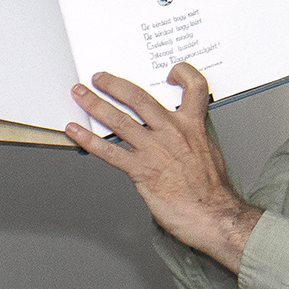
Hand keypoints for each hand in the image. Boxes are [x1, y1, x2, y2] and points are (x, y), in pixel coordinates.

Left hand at [68, 63, 262, 271]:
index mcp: (193, 126)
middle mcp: (171, 132)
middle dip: (114, 84)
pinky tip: (75, 131)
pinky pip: (109, 151)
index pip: (193, 87)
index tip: (171, 73)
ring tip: (80, 94)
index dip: (183, 73)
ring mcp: (154, 149)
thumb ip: (192, 136)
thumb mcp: (208, 152)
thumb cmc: (211, 191)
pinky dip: (88, 139)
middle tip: (100, 78)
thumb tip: (180, 131)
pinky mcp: (141, 170)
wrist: (212, 214)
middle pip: (138, 98)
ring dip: (95, 104)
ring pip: (118, 119)